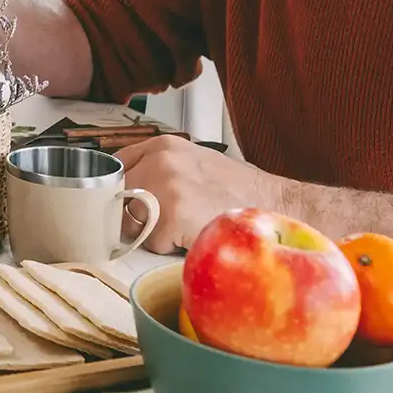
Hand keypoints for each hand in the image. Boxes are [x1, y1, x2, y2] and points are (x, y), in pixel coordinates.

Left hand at [115, 135, 292, 253]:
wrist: (277, 205)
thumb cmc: (236, 192)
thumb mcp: (194, 166)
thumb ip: (157, 171)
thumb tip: (120, 192)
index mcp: (163, 145)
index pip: (115, 168)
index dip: (118, 193)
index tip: (124, 206)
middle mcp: (161, 159)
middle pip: (117, 197)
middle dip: (133, 216)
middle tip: (166, 222)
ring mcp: (166, 183)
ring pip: (130, 221)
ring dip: (152, 233)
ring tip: (184, 225)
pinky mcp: (173, 211)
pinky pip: (151, 241)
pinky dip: (169, 247)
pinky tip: (193, 234)